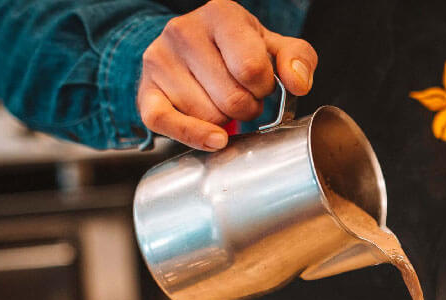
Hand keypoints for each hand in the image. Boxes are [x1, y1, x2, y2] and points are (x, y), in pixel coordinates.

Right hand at [138, 0, 317, 150]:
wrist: (195, 51)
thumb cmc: (239, 50)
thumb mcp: (274, 47)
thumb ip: (298, 59)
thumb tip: (298, 83)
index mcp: (220, 14)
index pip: (251, 69)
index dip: (264, 89)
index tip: (261, 85)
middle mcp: (183, 31)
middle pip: (232, 99)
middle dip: (247, 108)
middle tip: (243, 97)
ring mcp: (160, 60)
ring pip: (209, 116)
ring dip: (225, 121)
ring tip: (221, 101)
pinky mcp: (146, 91)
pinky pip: (167, 124)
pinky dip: (195, 137)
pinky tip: (214, 139)